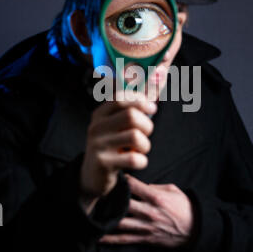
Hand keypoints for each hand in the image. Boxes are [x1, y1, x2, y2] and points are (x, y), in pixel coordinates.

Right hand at [79, 91, 156, 214]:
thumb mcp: (118, 124)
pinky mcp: (103, 163)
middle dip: (147, 126)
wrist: (92, 176)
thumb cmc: (112, 144)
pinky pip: (134, 159)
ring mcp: (97, 144)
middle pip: (132, 116)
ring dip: (146, 145)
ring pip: (135, 137)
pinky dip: (142, 161)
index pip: (122, 97)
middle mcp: (96, 126)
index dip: (142, 101)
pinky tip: (136, 161)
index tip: (151, 109)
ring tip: (140, 149)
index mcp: (101, 113)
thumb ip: (137, 105)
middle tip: (146, 134)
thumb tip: (161, 75)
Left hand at [98, 174, 194, 247]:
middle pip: (123, 203)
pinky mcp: (145, 239)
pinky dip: (111, 239)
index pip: (133, 186)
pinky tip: (99, 236)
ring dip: (107, 217)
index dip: (122, 180)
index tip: (116, 176)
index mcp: (156, 198)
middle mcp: (149, 212)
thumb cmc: (184, 207)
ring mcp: (146, 227)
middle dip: (110, 197)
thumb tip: (140, 186)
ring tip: (94, 212)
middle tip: (99, 192)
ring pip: (120, 222)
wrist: (195, 229)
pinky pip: (124, 240)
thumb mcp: (173, 190)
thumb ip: (155, 187)